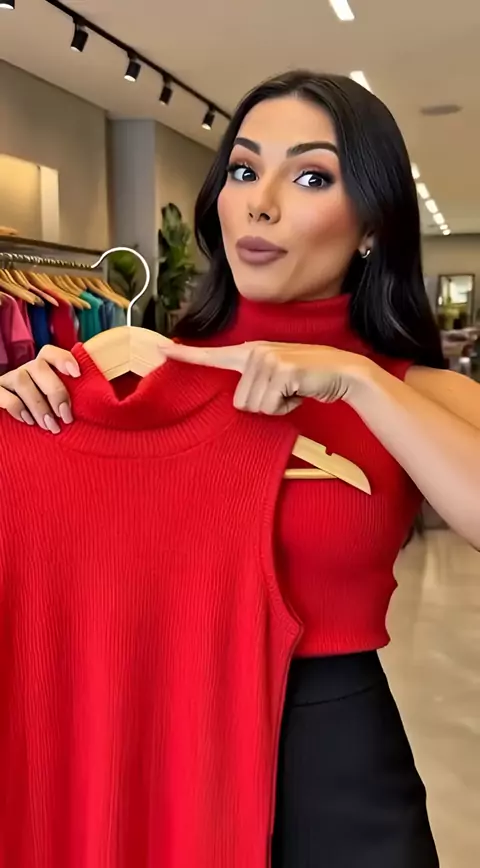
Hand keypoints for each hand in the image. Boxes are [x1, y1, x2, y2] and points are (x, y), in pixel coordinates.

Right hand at [0, 346, 79, 432]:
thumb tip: (104, 405)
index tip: (77, 374)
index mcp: (42, 370)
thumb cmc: (45, 419)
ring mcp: (7, 381)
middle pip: (40, 367)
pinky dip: (16, 407)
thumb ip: (74, 401)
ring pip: (22, 380)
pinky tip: (27, 421)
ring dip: (39, 404)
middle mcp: (25, 371)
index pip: (50, 353)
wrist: (10, 433)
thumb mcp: (59, 408)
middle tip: (66, 417)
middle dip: (56, 392)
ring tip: (49, 426)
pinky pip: (2, 393)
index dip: (63, 359)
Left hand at [162, 341, 369, 414]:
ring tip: (293, 390)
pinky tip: (300, 391)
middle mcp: (255, 351)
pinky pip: (270, 406)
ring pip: (254, 406)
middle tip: (285, 391)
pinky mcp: (281, 370)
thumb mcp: (276, 376)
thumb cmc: (307, 379)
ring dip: (277, 406)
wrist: (341, 372)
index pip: (213, 355)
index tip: (161, 350)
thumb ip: (255, 381)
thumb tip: (242, 402)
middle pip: (239, 402)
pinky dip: (287, 406)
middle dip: (264, 405)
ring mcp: (267, 358)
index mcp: (250, 352)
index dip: (186, 355)